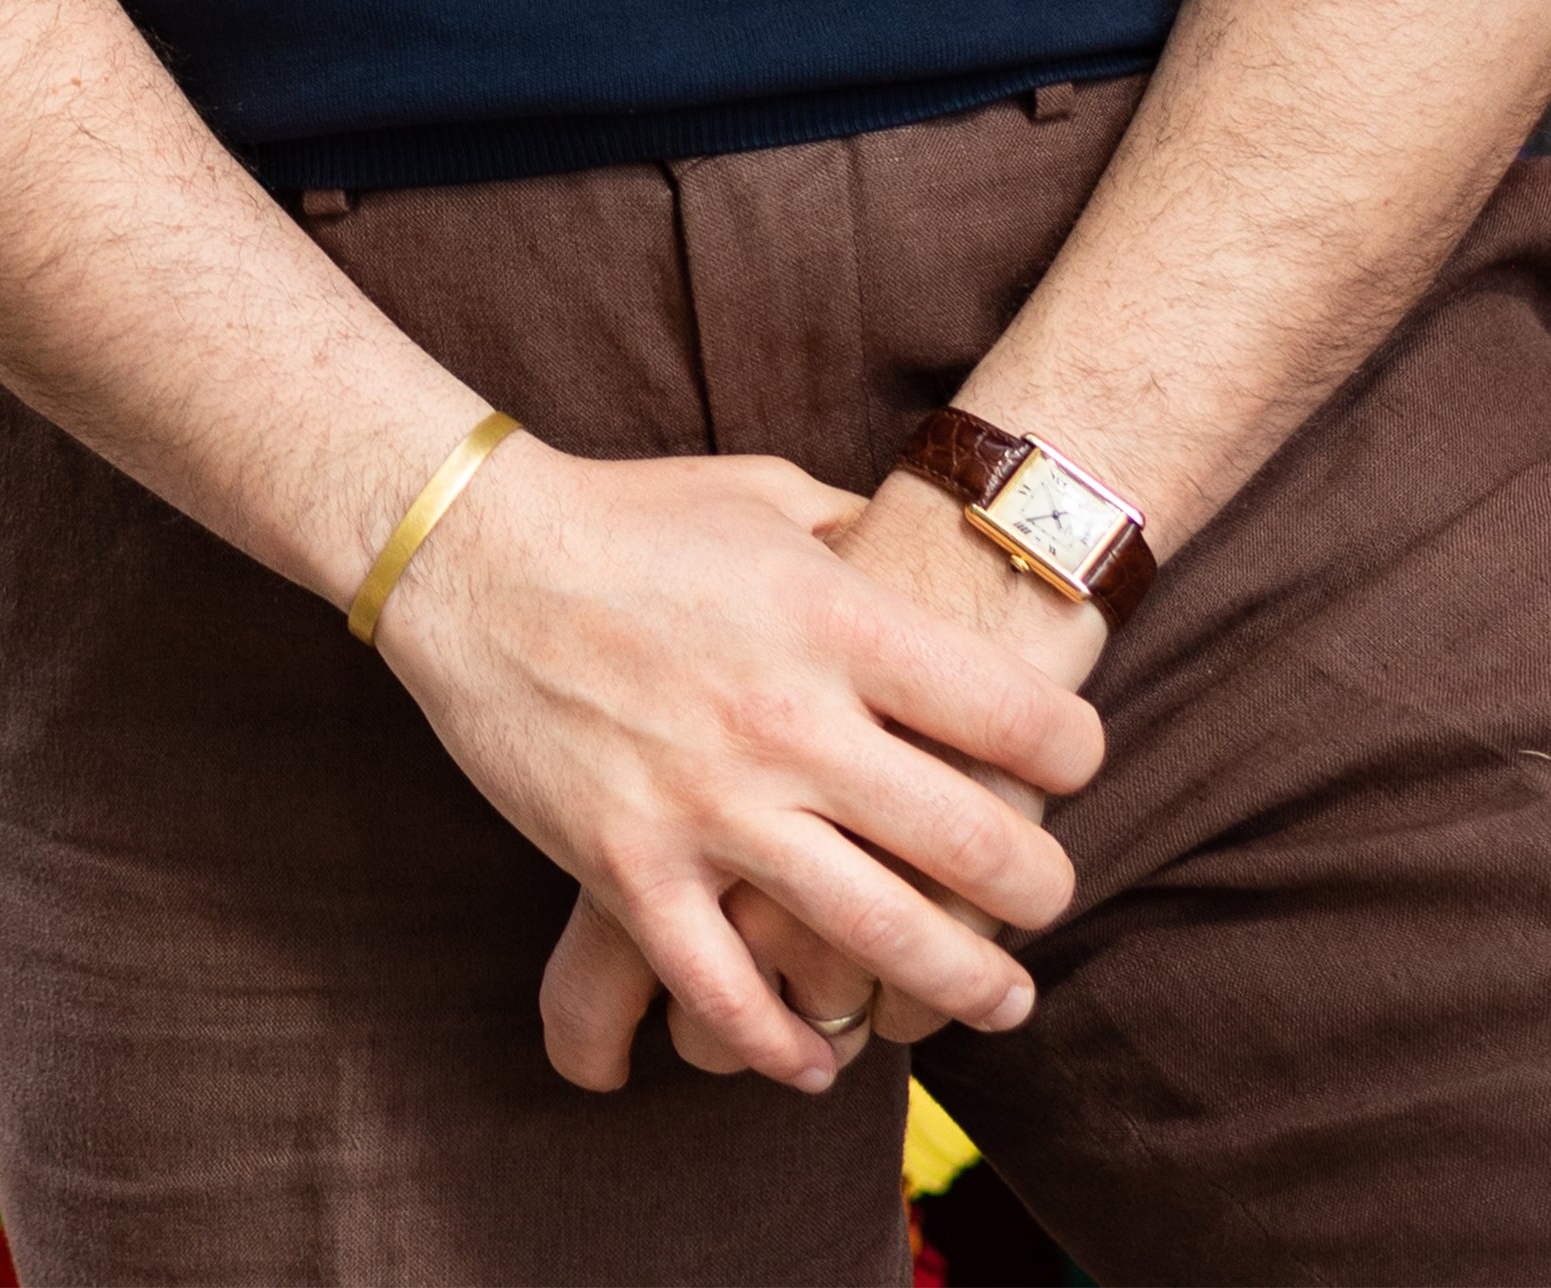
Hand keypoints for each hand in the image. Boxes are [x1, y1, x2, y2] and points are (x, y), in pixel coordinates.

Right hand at [603, 471, 1107, 1082]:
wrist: (472, 555)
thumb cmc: (629, 513)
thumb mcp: (766, 492)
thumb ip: (858, 533)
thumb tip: (927, 545)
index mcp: (832, 619)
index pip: (1007, 711)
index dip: (1071, 749)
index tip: (1077, 766)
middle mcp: (787, 720)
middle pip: (966, 841)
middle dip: (1036, 888)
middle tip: (1050, 897)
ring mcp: (707, 805)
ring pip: (873, 936)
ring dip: (958, 983)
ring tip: (998, 998)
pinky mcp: (629, 869)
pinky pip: (724, 993)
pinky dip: (785, 1044)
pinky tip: (822, 1058)